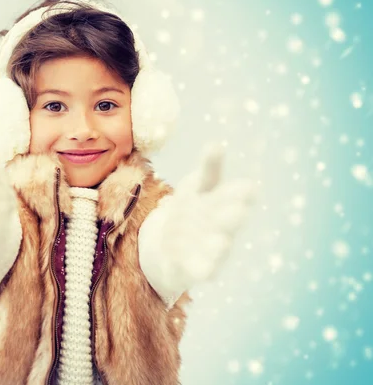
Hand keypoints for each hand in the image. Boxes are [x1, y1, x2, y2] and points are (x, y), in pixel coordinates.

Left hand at [165, 144, 257, 287]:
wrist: (165, 247)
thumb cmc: (191, 212)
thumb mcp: (197, 187)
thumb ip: (209, 168)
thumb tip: (217, 143)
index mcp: (222, 205)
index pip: (234, 196)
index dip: (241, 194)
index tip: (250, 187)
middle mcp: (220, 228)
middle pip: (228, 223)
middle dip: (232, 217)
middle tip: (238, 210)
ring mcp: (209, 250)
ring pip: (218, 249)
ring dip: (219, 246)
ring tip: (221, 241)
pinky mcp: (194, 268)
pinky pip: (200, 271)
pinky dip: (203, 270)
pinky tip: (205, 272)